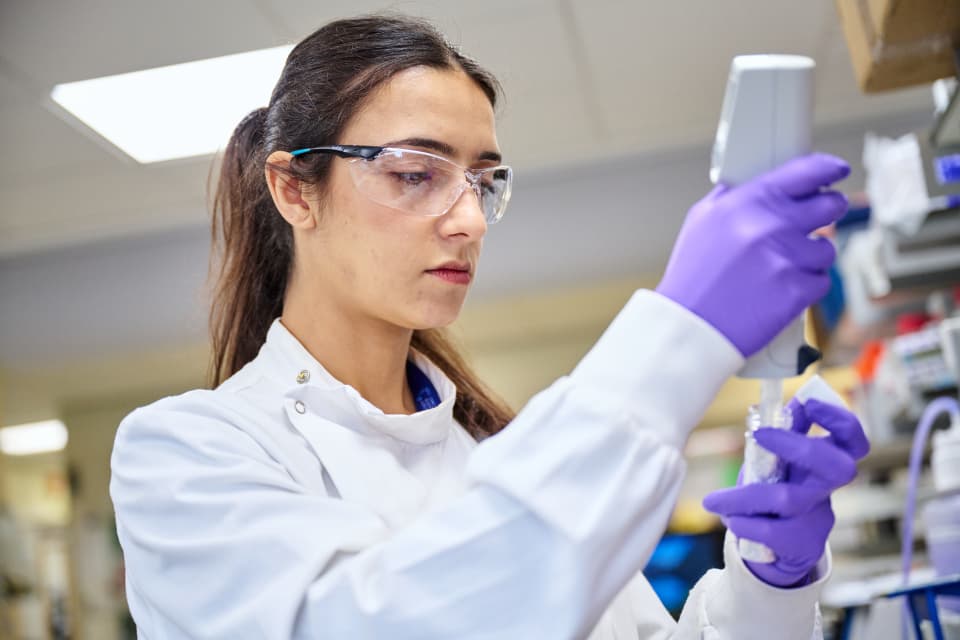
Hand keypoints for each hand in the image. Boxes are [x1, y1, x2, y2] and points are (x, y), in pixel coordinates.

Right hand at [656, 154, 849, 356]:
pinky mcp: (797, 290)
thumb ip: (732, 197)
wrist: (690, 326)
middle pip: (830, 205)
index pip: (805, 171)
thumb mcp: (701, 222)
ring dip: (810, 257)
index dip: (828, 168)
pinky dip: (804, 287)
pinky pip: (821, 281)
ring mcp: (787, 258)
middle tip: (817, 221)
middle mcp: (770, 225)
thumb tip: (756, 183)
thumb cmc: (692, 277)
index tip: (837, 170)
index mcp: (748, 202)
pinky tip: (777, 291)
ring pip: (826, 248)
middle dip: (828, 211)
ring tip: (778, 270)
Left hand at [702, 397, 869, 586]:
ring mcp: (818, 519)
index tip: (808, 401)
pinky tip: (730, 519)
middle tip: (758, 435)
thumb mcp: (778, 463)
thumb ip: (780, 438)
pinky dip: (744, 522)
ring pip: (787, 499)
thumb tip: (772, 408)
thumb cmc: (774, 497)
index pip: (853, 440)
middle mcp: (826, 490)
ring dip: (743, 496)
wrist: (777, 553)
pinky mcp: (803, 544)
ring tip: (714, 501)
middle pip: (837, 467)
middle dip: (798, 445)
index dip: (840, 420)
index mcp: (823, 465)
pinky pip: (772, 530)